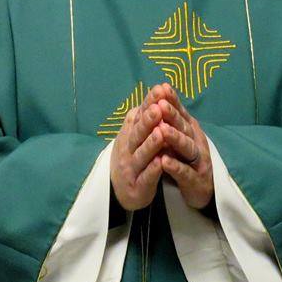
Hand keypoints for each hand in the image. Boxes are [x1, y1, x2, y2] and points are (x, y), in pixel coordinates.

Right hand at [110, 94, 165, 210]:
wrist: (120, 191)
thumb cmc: (132, 158)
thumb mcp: (135, 136)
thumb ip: (144, 119)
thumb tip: (154, 95)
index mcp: (129, 134)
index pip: (139, 116)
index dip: (149, 103)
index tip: (159, 90)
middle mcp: (127, 149)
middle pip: (138, 133)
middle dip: (148, 121)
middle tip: (158, 107)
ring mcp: (131, 168)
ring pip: (141, 155)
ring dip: (151, 144)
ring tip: (161, 133)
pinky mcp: (137, 187)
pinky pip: (145, 178)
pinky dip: (152, 170)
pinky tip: (161, 163)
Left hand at [150, 84, 213, 209]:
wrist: (202, 189)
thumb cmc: (186, 157)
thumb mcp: (180, 135)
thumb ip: (172, 116)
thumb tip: (161, 89)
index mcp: (191, 129)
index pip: (181, 112)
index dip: (172, 100)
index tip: (161, 88)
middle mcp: (196, 142)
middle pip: (184, 127)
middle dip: (172, 115)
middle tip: (160, 104)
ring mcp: (198, 161)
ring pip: (187, 147)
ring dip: (175, 138)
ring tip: (162, 130)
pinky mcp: (196, 180)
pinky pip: (185, 172)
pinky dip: (175, 167)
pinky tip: (164, 161)